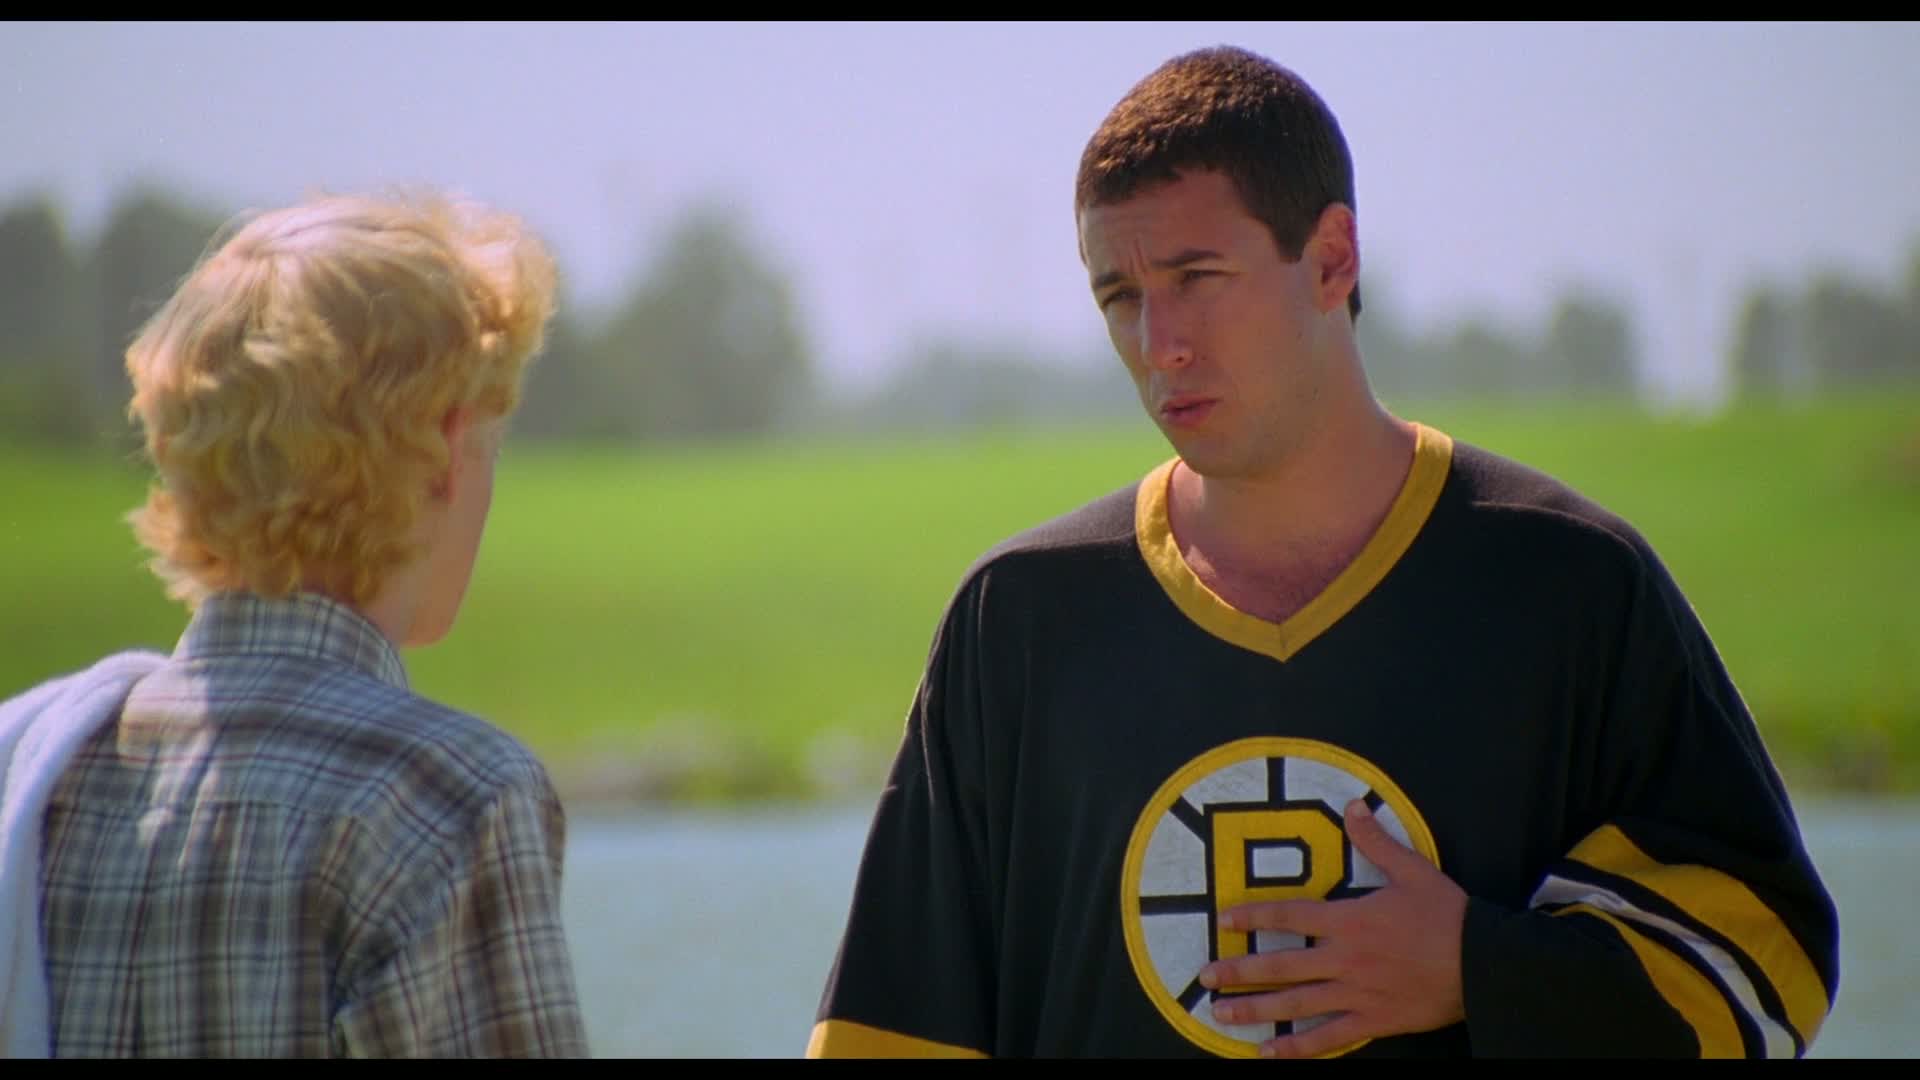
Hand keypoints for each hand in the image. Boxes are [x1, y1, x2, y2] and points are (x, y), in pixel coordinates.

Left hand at [1197, 799, 1467, 1057]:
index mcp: (1350, 920)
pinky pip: (1328, 1038)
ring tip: (1220, 1015)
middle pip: (1281, 966)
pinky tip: (1269, 1052)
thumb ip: (1376, 842)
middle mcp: (1344, 959)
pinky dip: (1298, 1047)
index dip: (1253, 917)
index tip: (1223, 920)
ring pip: (1295, 1004)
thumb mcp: (1412, 870)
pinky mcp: (1373, 1021)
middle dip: (1238, 971)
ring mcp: (1356, 994)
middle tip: (1205, 976)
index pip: (1289, 916)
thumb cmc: (1448, 916)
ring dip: (1255, 1010)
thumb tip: (1353, 807)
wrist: (1483, 964)